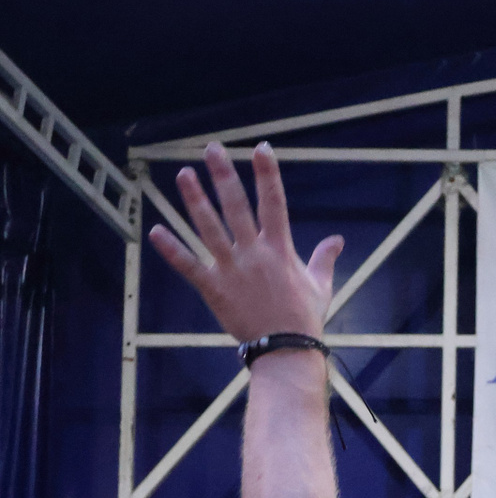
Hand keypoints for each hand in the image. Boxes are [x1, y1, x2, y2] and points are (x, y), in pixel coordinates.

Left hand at [149, 143, 343, 342]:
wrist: (286, 348)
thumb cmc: (305, 317)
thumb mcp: (321, 285)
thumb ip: (325, 258)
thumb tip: (338, 239)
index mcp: (281, 249)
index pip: (274, 203)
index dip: (268, 174)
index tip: (261, 149)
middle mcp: (254, 252)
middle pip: (236, 206)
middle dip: (224, 175)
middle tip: (212, 149)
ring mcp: (231, 269)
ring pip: (208, 228)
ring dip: (195, 200)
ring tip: (183, 175)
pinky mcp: (213, 287)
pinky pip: (188, 266)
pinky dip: (171, 249)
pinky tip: (155, 230)